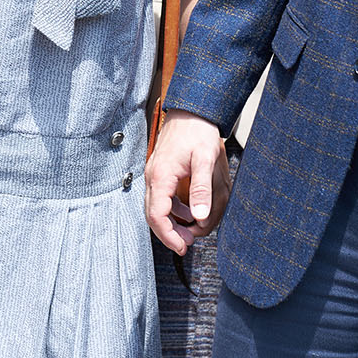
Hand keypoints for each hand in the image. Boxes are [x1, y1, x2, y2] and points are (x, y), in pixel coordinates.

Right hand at [146, 109, 228, 254]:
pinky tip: (189, 212)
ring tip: (190, 232)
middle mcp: (153, 176)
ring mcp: (155, 173)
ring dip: (171, 222)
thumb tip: (200, 217)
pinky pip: (161, 197)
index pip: (157, 215)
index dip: (169, 236)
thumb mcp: (205, 160)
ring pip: (155, 207)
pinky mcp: (161, 171)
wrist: (192, 110)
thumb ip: (202, 189)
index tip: (183, 248)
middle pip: (152, 215)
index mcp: (161, 176)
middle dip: (168, 233)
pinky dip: (173, 210)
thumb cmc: (197, 130)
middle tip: (187, 245)